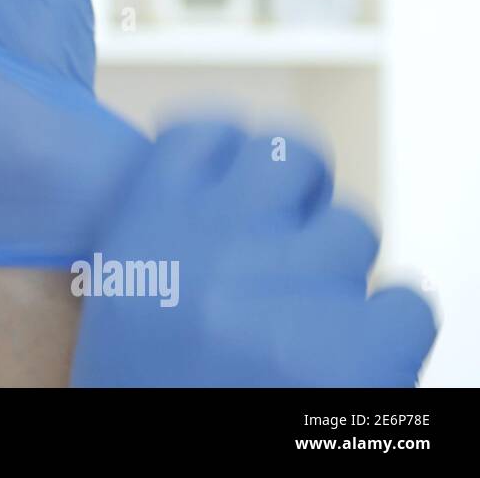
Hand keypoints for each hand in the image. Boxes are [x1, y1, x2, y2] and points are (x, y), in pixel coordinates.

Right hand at [70, 122, 436, 385]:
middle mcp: (214, 245)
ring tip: (306, 331)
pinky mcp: (359, 351)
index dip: (231, 152)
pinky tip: (348, 368)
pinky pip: (408, 302)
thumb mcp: (125, 305)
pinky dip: (388, 335)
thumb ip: (170, 237)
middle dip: (301, 193)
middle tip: (294, 239)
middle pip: (290, 158)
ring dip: (339, 274)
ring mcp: (289, 291)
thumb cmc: (145, 398)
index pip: (204, 135)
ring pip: (354, 229)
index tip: (241, 177)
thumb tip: (238, 178)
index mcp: (144, 233)